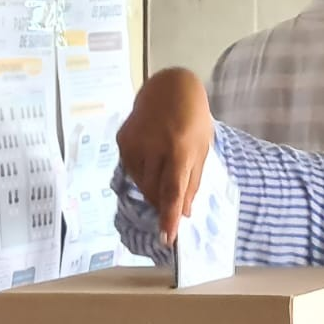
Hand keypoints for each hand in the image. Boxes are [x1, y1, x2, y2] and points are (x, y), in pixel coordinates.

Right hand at [116, 67, 214, 242]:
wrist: (169, 86)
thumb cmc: (193, 119)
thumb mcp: (202, 149)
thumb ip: (192, 182)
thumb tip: (183, 212)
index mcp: (180, 149)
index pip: (172, 190)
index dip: (169, 216)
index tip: (167, 238)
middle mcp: (154, 147)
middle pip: (154, 191)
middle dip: (162, 203)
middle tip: (170, 205)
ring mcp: (134, 143)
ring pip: (141, 183)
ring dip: (152, 188)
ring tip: (163, 169)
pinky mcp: (122, 141)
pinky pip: (131, 170)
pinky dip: (142, 173)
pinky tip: (151, 158)